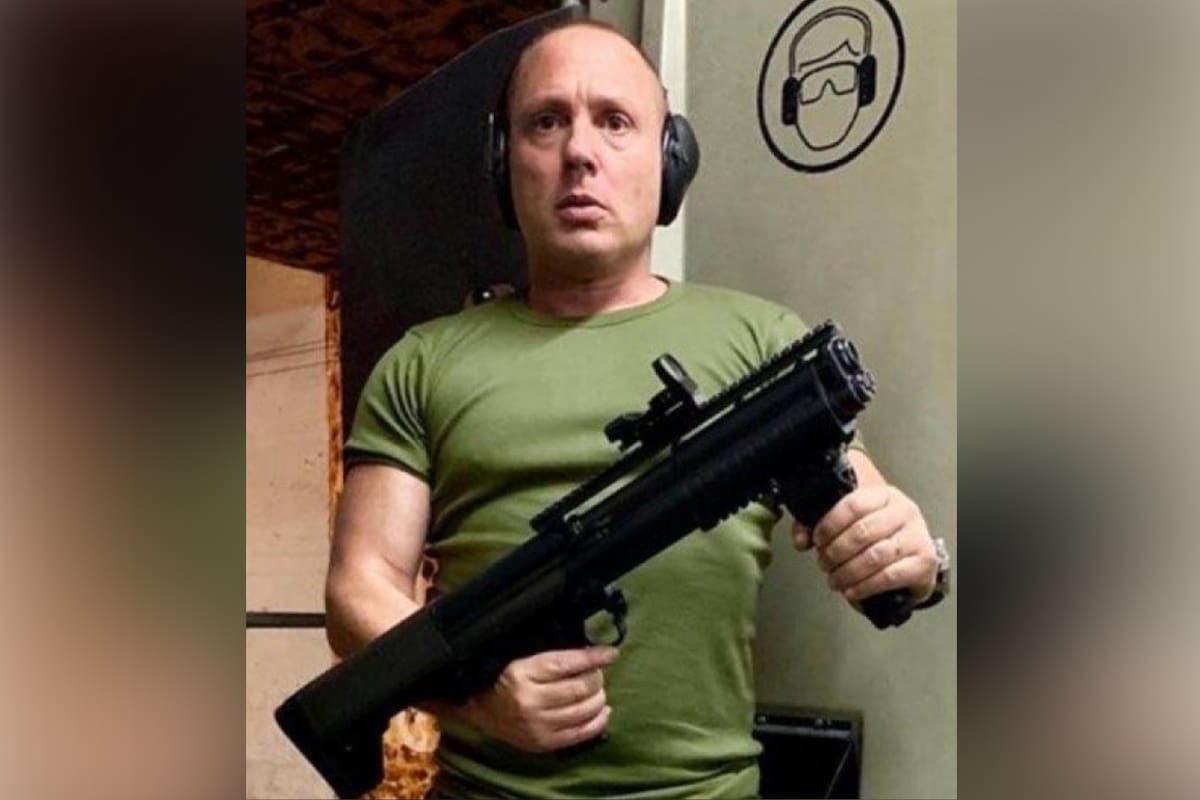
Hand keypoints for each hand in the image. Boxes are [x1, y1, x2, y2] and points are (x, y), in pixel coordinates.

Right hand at [461, 646, 615, 752]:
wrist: (480, 709)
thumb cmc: (504, 678)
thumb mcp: (522, 658)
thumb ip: (553, 656)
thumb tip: (591, 653)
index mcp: (521, 673)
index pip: (567, 663)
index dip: (593, 657)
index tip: (610, 653)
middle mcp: (529, 701)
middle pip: (580, 688)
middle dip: (596, 678)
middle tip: (596, 673)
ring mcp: (537, 725)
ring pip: (584, 710)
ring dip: (599, 698)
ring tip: (597, 691)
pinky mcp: (543, 743)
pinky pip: (581, 733)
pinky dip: (598, 720)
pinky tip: (602, 710)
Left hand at [793, 485, 937, 606]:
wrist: (915, 557)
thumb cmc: (879, 537)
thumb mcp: (852, 523)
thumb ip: (821, 526)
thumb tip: (800, 540)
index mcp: (884, 495)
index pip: (853, 504)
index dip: (829, 524)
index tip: (817, 539)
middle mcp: (904, 512)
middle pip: (862, 532)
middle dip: (835, 552)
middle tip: (824, 563)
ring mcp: (917, 537)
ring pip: (874, 556)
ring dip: (847, 572)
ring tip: (834, 580)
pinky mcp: (923, 563)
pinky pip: (888, 576)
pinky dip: (864, 587)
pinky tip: (851, 591)